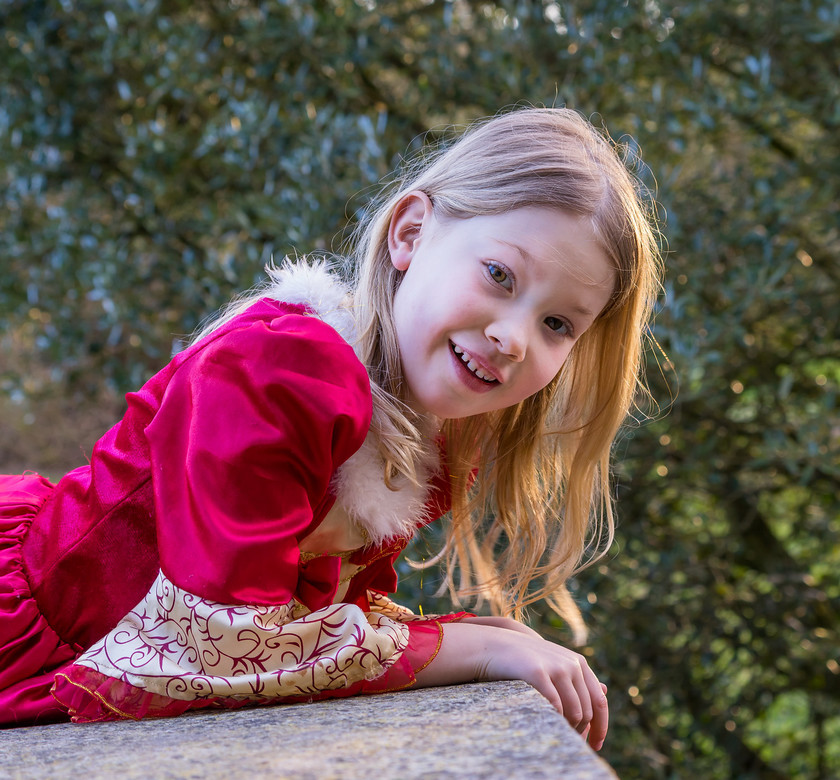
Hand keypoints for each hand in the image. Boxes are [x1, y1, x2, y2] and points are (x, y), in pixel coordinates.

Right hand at [415, 622, 608, 749]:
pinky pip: (555, 706)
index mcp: (578, 662)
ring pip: (574, 712)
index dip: (601, 726)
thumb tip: (606, 692)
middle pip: (587, 710)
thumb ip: (578, 677)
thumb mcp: (555, 664)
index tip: (596, 745)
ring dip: (568, 729)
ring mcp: (556, 667)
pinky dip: (554, 720)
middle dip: (580, 731)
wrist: (494, 646)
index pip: (599, 701)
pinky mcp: (538, 672)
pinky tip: (546, 724)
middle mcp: (571, 664)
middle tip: (569, 743)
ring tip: (556, 734)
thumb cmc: (524, 660)